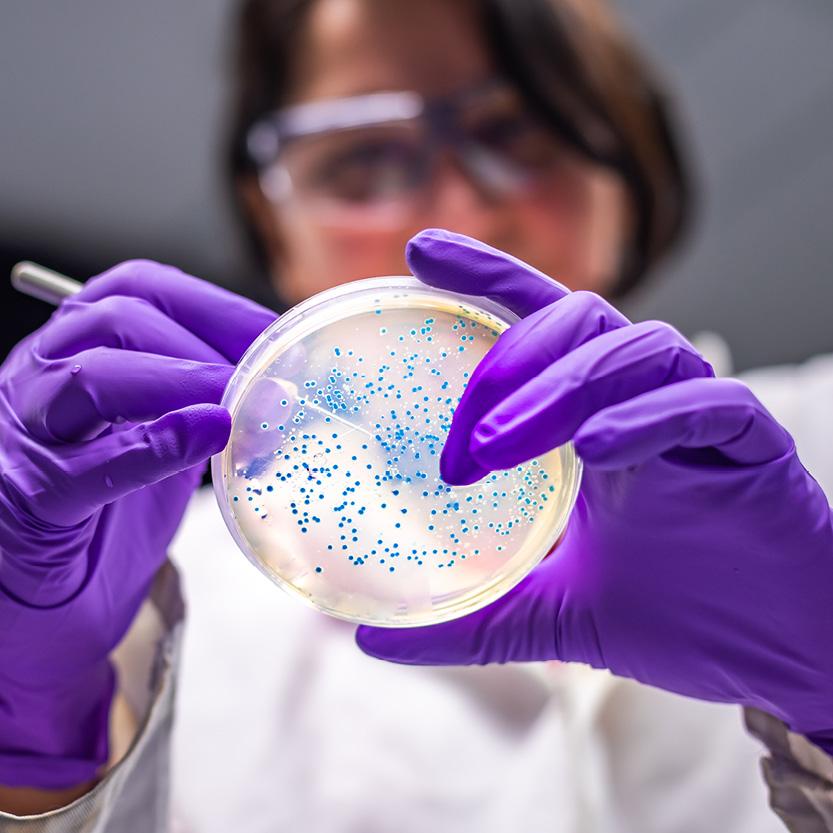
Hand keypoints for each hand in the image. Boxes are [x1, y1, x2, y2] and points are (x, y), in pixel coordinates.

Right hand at [0, 261, 273, 787]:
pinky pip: (86, 466)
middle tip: (270, 372)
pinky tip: (208, 434)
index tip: (278, 334)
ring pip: (89, 376)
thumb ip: (202, 406)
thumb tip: (283, 383)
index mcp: (76, 353)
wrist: (44, 608)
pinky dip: (155, 444)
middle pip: (115, 319)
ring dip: (181, 378)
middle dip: (205, 339)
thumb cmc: (104, 518)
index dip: (214, 305)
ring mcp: (26, 437)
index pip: (138, 290)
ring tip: (240, 399)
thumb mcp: (161, 442)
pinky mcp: (30, 501)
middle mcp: (41, 379)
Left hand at [357, 230, 832, 751]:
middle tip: (461, 440)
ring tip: (498, 445)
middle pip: (577, 320)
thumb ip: (470, 620)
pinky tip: (597, 450)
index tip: (417, 251)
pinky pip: (703, 404)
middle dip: (509, 361)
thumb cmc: (677, 616)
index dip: (485, 276)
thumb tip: (373, 641)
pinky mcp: (753, 446)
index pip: (537, 322)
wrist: (779, 654)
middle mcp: (642, 402)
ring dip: (559, 388)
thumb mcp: (550, 616)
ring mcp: (698, 418)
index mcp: (595, 421)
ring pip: (634, 349)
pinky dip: (646, 417)